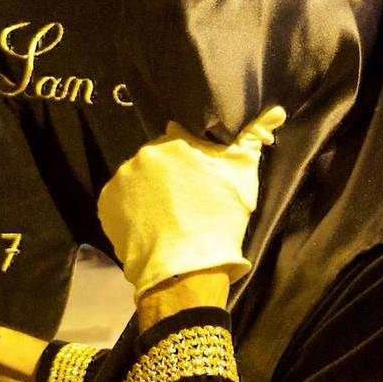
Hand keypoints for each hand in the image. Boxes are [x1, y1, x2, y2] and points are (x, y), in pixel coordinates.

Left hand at [97, 106, 285, 303]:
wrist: (187, 270)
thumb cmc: (220, 220)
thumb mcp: (243, 175)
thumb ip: (253, 137)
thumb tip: (275, 111)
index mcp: (175, 141)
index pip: (182, 138)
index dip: (191, 157)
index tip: (200, 176)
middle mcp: (143, 153)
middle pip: (159, 158)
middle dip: (171, 173)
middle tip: (186, 199)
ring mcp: (121, 179)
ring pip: (140, 178)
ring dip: (151, 191)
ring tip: (168, 216)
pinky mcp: (106, 204)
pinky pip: (122, 200)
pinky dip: (133, 209)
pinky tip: (151, 224)